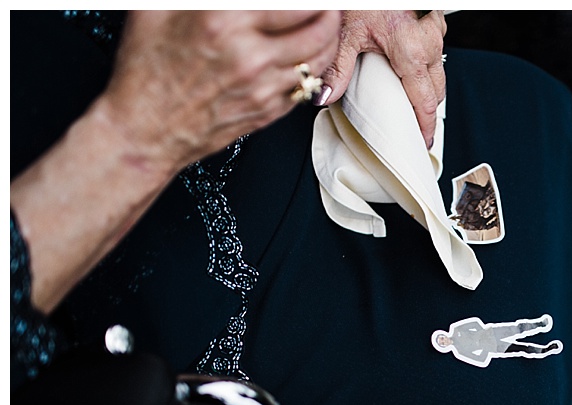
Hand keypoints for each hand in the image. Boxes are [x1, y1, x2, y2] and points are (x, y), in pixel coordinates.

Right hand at [11, 10, 341, 313]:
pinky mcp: (269, 111)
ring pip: (320, 59)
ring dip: (330, 38)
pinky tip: (309, 54)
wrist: (145, 130)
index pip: (295, 2)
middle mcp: (250, 55)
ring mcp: (264, 87)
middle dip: (330, 11)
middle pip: (319, 28)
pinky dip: (316, 66)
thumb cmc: (145, 69)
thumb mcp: (157, 9)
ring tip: (326, 23)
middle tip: (329, 6)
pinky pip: (308, 85)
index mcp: (223, 20)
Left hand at [316, 10, 446, 146]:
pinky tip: (413, 72)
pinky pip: (435, 54)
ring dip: (427, 90)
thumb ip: (337, 67)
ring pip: (438, 73)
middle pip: (436, 91)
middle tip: (416, 130)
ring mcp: (434, 32)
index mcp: (410, 51)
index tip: (423, 145)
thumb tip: (324, 96)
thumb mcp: (347, 32)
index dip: (425, 128)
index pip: (424, 102)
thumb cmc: (366, 0)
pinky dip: (427, 68)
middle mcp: (428, 43)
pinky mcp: (432, 23)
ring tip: (414, 106)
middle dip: (427, 112)